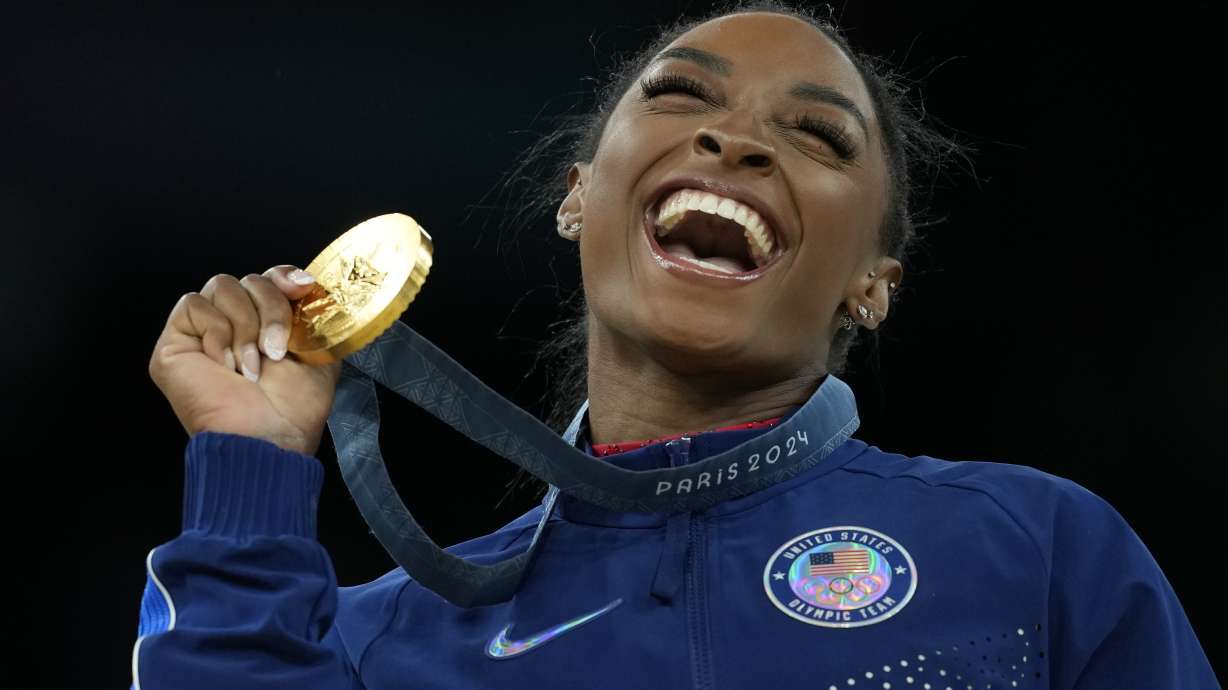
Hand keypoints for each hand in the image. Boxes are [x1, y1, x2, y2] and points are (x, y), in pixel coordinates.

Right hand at [149, 265, 341, 455]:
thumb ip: (314, 316)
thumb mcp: (319, 353)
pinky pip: (193, 304)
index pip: (270, 278)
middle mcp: (235, 324)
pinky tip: (225, 365)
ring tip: (251, 366)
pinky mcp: (175, 341)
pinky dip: (217, 332)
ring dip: (245, 327)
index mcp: (267, 324)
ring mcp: (203, 331)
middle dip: (271, 310)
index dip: (284, 276)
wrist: (268, 434)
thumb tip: (309, 284)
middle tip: (276, 350)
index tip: (303, 288)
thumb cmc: (294, 407)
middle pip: (250, 279)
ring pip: (222, 285)